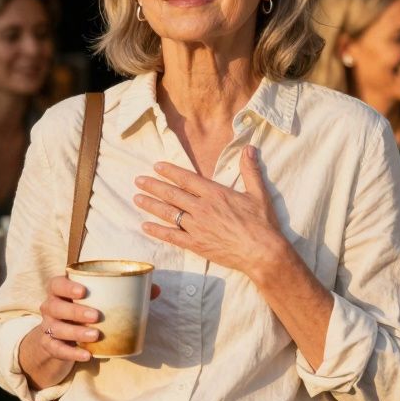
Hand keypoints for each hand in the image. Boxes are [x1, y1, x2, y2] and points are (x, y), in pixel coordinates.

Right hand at [34, 275, 161, 363]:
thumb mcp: (96, 302)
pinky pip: (57, 350)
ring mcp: (47, 327)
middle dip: (75, 311)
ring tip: (96, 335)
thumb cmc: (82, 313)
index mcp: (60, 292)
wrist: (58, 339)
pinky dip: (72, 353)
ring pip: (57, 329)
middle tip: (97, 316)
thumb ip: (124, 293)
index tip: (84, 291)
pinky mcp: (49, 346)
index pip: (56, 284)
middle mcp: (50, 307)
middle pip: (56, 307)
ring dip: (76, 333)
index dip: (67, 286)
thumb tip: (156, 289)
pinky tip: (87, 355)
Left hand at [133, 146, 284, 277]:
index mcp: (215, 194)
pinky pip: (172, 236)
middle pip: (172, 194)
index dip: (170, 172)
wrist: (262, 252)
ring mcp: (197, 227)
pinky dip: (158, 231)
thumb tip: (249, 148)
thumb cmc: (262, 223)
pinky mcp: (196, 244)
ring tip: (137, 199)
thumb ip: (250, 170)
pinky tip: (145, 226)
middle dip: (153, 186)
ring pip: (169, 213)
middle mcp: (202, 208)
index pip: (187, 179)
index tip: (156, 166)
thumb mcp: (258, 193)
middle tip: (138, 180)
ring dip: (151, 205)